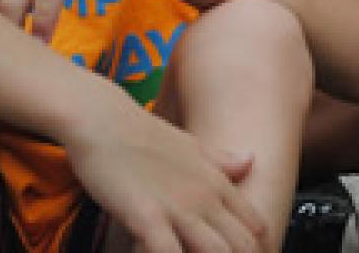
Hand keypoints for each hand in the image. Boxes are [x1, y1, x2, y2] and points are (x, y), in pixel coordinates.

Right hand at [66, 99, 263, 252]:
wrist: (102, 119)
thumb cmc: (141, 134)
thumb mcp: (190, 145)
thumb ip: (221, 160)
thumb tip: (250, 160)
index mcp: (217, 182)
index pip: (256, 227)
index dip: (256, 249)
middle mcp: (205, 197)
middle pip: (244, 246)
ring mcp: (179, 208)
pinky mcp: (147, 217)